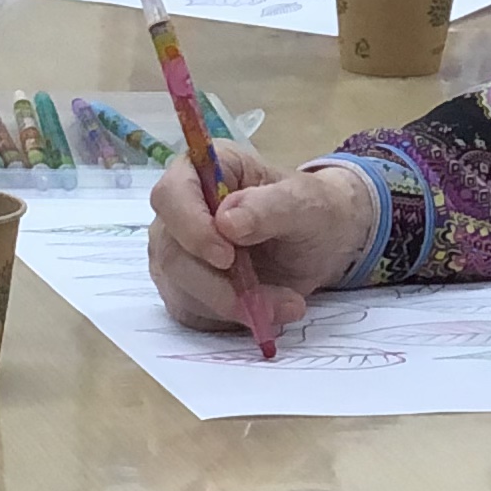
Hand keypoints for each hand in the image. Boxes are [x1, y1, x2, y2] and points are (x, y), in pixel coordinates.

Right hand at [142, 143, 381, 330]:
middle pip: (170, 252)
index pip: (170, 196)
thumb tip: (225, 221)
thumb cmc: (311, 210)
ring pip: (179, 288)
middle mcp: (178, 211)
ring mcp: (176, 251)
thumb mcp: (306, 203)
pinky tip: (265, 311)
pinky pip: (191, 311)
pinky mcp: (183, 287)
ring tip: (285, 304)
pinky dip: (229, 319)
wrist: (320, 243)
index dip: (190, 228)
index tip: (226, 256)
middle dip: (217, 284)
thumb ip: (269, 207)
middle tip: (272, 299)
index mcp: (201, 171)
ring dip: (232, 305)